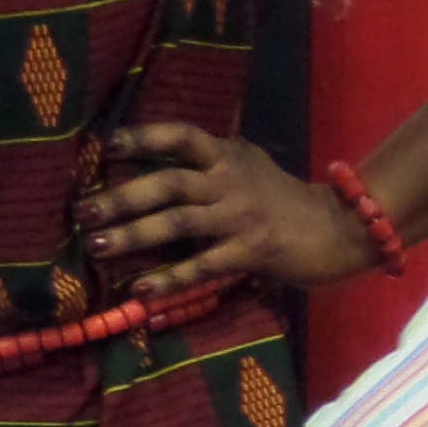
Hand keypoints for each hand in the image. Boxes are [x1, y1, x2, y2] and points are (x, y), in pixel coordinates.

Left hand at [83, 120, 376, 299]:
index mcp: (229, 156)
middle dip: (122, 196)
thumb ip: (217, 160)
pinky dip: (170, 278)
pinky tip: (142, 289)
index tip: (107, 145)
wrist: (342, 229)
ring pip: (178, 223)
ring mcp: (240, 217)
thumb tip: (175, 151)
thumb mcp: (253, 166)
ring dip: (134, 235)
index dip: (144, 137)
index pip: (181, 137)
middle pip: (168, 183)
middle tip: (85, 211)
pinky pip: (203, 265)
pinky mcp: (252, 252)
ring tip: (98, 247)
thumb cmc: (291, 201)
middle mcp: (230, 181)